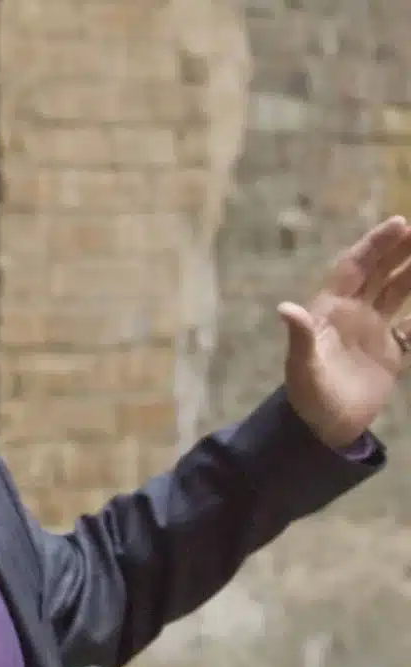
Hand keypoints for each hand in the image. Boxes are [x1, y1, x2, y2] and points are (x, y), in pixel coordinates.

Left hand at [279, 215, 410, 447]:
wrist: (324, 426)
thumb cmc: (307, 394)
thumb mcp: (302, 366)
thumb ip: (300, 336)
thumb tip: (285, 309)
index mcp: (330, 309)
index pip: (355, 267)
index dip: (375, 245)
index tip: (400, 222)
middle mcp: (353, 313)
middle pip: (379, 272)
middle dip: (400, 249)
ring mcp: (373, 331)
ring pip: (398, 291)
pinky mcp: (391, 352)